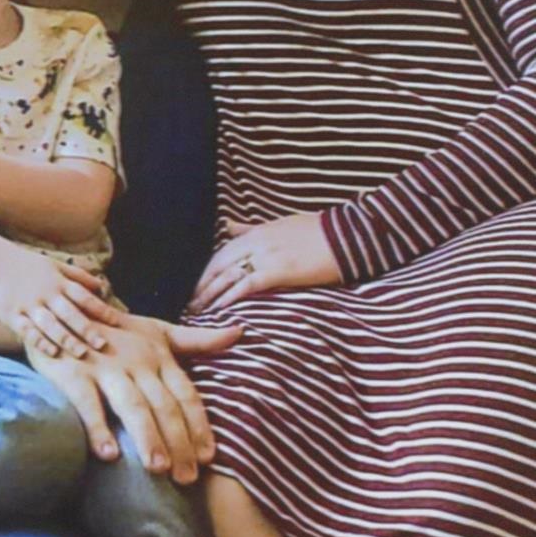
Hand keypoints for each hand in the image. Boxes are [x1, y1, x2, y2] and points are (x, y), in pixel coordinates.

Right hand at [0, 239, 119, 359]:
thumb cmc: (24, 264)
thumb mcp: (53, 265)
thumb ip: (78, 276)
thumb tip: (101, 285)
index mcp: (58, 282)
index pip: (84, 297)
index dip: (101, 309)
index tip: (117, 322)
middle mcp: (46, 294)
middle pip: (71, 313)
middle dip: (88, 329)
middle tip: (103, 345)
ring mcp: (29, 305)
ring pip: (51, 325)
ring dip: (67, 339)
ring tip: (81, 353)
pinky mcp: (12, 314)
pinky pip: (28, 330)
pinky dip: (40, 341)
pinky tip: (52, 352)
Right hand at [26, 319, 241, 480]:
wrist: (60, 311)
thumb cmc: (114, 331)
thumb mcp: (157, 332)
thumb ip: (197, 340)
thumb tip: (240, 332)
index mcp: (158, 356)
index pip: (186, 394)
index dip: (199, 425)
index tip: (209, 456)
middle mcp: (136, 362)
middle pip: (163, 406)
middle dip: (178, 443)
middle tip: (187, 478)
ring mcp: (104, 367)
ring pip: (132, 405)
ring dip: (147, 438)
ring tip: (158, 469)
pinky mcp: (73, 373)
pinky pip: (87, 402)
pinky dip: (97, 427)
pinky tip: (108, 454)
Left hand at [187, 214, 340, 315]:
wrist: (348, 235)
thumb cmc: (318, 231)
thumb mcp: (280, 223)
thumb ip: (250, 229)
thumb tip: (228, 226)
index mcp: (256, 232)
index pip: (221, 252)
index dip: (205, 272)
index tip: (195, 287)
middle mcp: (256, 242)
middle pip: (218, 265)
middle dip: (201, 286)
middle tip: (188, 305)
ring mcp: (267, 255)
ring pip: (228, 276)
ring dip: (209, 296)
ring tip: (197, 312)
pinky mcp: (279, 270)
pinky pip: (247, 285)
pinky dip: (230, 297)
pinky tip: (219, 310)